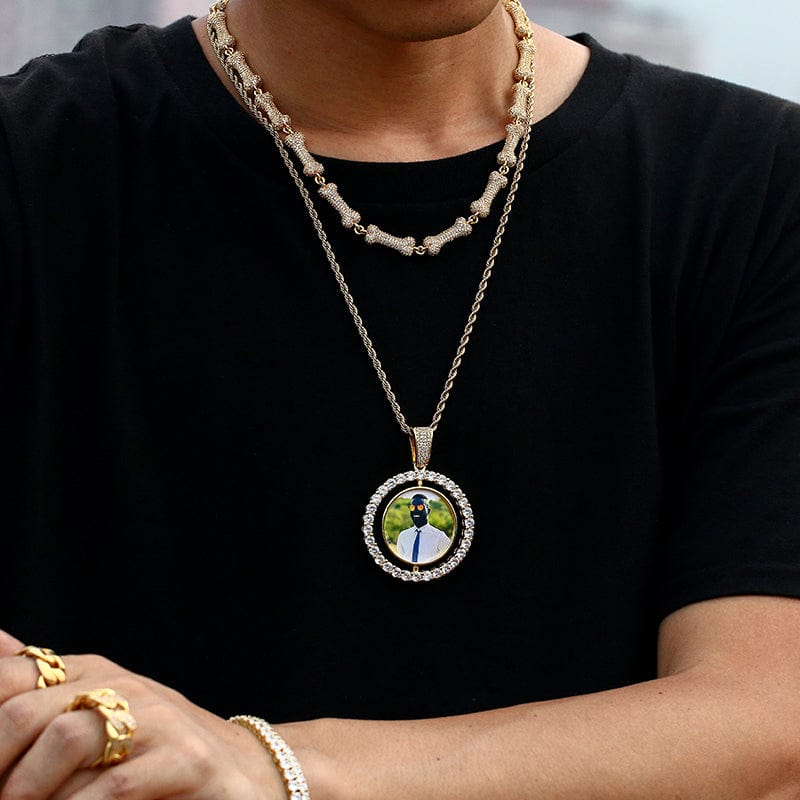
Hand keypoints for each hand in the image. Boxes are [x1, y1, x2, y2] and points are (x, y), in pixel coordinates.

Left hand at [0, 630, 286, 799]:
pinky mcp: (183, 759)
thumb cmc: (154, 749)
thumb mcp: (96, 714)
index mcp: (92, 673)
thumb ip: (42, 684)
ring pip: (64, 742)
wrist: (239, 769)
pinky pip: (114, 786)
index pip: (13, 676)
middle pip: (25, 712)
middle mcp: (121, 687)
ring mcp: (155, 719)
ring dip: (28, 791)